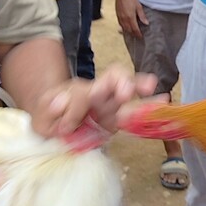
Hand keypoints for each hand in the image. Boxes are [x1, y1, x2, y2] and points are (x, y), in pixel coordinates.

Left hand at [30, 65, 156, 138]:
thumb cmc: (50, 119)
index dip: (74, 110)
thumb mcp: (42, 117)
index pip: (80, 94)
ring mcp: (111, 102)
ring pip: (127, 87)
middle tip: (124, 93)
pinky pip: (137, 109)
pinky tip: (162, 100)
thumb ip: (48, 110)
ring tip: (149, 87)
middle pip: (111, 78)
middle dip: (119, 83)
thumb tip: (58, 105)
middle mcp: (97, 91)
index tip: (66, 128)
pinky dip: (149, 104)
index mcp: (76, 91)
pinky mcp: (120, 117)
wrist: (57, 125)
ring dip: (136, 86)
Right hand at [114, 0, 147, 37]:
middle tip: (137, 36)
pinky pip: (120, 24)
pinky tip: (126, 27)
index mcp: (131, 17)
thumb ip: (142, 16)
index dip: (138, 34)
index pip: (135, 29)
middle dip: (133, 34)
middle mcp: (125, 19)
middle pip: (129, 30)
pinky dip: (124, 28)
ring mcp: (120, 18)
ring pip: (124, 28)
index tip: (141, 36)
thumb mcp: (138, 6)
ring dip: (129, 31)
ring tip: (132, 33)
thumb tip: (146, 23)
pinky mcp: (117, 16)